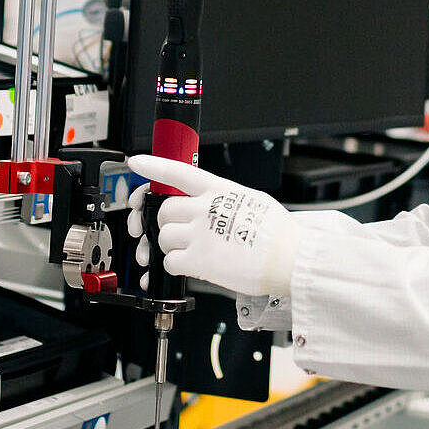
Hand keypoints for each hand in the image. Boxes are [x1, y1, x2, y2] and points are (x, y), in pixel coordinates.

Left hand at [126, 155, 302, 296]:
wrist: (292, 258)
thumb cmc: (279, 234)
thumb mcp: (252, 201)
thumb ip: (225, 200)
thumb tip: (210, 203)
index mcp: (220, 190)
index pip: (179, 172)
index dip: (154, 166)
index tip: (136, 162)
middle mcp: (206, 208)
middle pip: (165, 210)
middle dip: (167, 223)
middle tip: (181, 232)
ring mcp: (200, 234)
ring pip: (163, 236)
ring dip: (172, 247)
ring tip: (193, 251)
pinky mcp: (199, 260)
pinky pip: (170, 261)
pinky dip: (176, 266)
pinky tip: (193, 265)